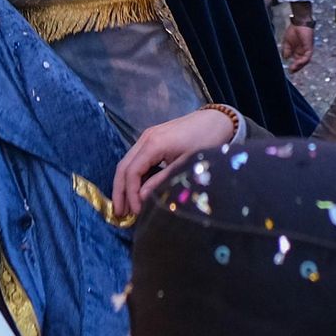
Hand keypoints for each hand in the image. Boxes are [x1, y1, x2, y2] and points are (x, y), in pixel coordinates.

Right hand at [112, 108, 235, 217]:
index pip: (132, 172)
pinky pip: (136, 159)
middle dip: (120, 191)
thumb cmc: (205, 142)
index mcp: (153, 144)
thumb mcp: (186, 165)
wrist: (216, 120)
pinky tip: (137, 190)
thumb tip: (141, 199)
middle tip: (119, 214)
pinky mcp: (152, 138)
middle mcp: (145, 138)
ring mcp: (147, 136)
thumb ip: (162, 181)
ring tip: (126, 207)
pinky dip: (133, 175)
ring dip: (124, 184)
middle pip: (123, 166)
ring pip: (127, 162)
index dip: (131, 194)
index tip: (136, 213)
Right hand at [281, 20, 314, 72]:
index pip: (296, 61)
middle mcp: (302, 51)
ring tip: (293, 68)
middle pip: (301, 63)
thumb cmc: (293, 30)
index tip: (289, 71)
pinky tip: (298, 63)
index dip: (294, 67)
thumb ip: (286, 51)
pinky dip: (303, 61)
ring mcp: (306, 50)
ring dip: (299, 66)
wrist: (298, 23)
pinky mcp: (309, 48)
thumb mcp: (287, 42)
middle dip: (296, 68)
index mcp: (297, 51)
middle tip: (291, 71)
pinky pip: (307, 57)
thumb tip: (285, 58)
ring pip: (305, 61)